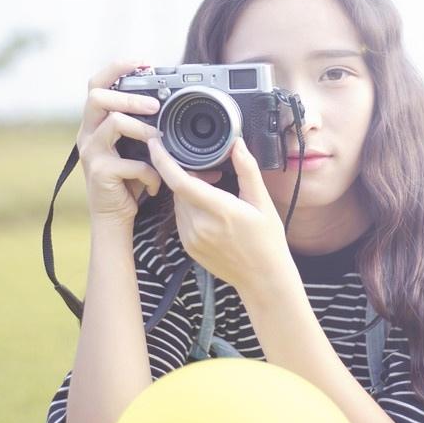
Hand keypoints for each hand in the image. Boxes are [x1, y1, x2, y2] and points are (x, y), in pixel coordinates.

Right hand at [76, 60, 162, 226]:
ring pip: (114, 123)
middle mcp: (88, 133)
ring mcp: (91, 152)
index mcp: (96, 123)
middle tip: (155, 105)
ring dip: (143, 129)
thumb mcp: (136, 148)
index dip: (117, 68)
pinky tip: (155, 184)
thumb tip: (178, 107)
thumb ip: (147, 126)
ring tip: (159, 140)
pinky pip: (129, 162)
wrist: (114, 217)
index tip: (143, 63)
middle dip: (129, 95)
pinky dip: (150, 173)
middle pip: (97, 96)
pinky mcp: (100, 172)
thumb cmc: (128, 180)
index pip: (97, 83)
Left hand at [146, 136, 295, 294]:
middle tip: (213, 175)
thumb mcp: (262, 202)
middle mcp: (200, 226)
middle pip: (179, 189)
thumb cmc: (267, 241)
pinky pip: (181, 218)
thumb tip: (237, 144)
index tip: (156, 143)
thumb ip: (247, 170)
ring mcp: (191, 238)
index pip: (181, 182)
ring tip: (214, 193)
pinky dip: (190, 208)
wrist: (263, 279)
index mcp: (220, 211)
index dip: (164, 160)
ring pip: (178, 203)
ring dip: (189, 192)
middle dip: (190, 175)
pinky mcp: (188, 247)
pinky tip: (210, 211)